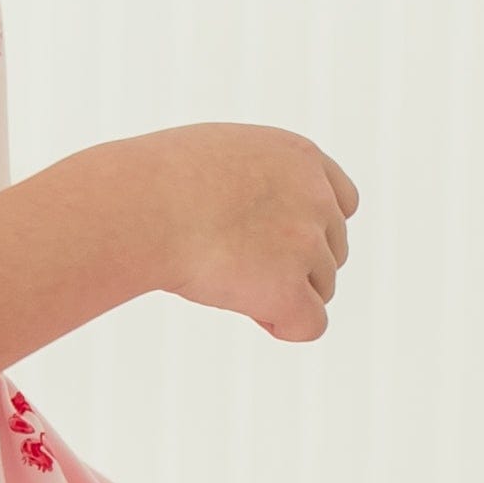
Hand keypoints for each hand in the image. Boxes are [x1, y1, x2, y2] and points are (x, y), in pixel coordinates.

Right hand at [141, 122, 361, 343]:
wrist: (141, 206)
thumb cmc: (155, 182)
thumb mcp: (218, 157)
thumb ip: (251, 181)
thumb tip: (250, 221)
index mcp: (300, 158)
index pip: (342, 204)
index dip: (309, 230)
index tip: (273, 243)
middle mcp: (315, 198)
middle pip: (331, 252)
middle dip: (294, 266)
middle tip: (235, 266)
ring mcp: (306, 243)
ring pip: (320, 289)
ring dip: (279, 294)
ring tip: (225, 280)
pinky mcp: (289, 288)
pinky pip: (309, 325)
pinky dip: (283, 325)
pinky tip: (248, 311)